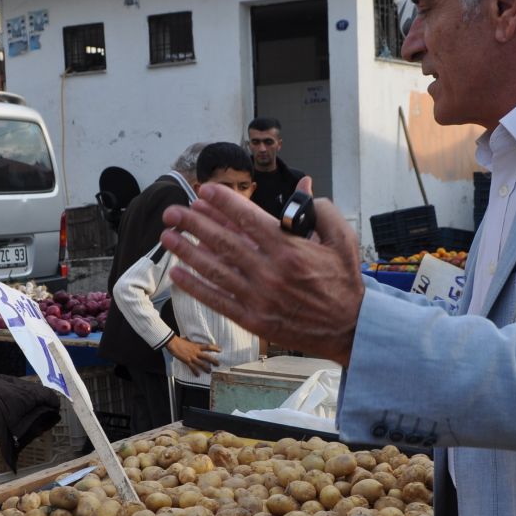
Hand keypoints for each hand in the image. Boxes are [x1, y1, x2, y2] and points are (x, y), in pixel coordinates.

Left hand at [159, 177, 363, 363]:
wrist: (349, 328)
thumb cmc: (344, 283)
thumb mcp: (342, 240)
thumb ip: (322, 210)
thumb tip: (305, 187)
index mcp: (290, 249)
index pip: (248, 219)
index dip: (223, 202)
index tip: (205, 191)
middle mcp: (270, 272)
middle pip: (223, 242)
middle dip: (194, 223)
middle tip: (172, 212)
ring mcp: (259, 297)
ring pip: (215, 270)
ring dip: (187, 252)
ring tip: (167, 237)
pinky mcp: (253, 319)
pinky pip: (218, 300)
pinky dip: (196, 287)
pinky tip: (178, 275)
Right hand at [167, 337, 220, 374]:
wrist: (173, 342)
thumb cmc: (179, 340)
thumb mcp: (188, 340)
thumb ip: (192, 342)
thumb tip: (192, 342)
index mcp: (196, 346)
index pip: (208, 347)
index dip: (215, 348)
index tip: (220, 350)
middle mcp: (196, 351)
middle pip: (207, 357)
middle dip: (213, 361)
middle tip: (218, 364)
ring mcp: (192, 357)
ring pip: (201, 363)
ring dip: (206, 368)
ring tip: (210, 371)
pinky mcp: (187, 361)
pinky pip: (192, 367)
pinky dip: (195, 372)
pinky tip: (198, 375)